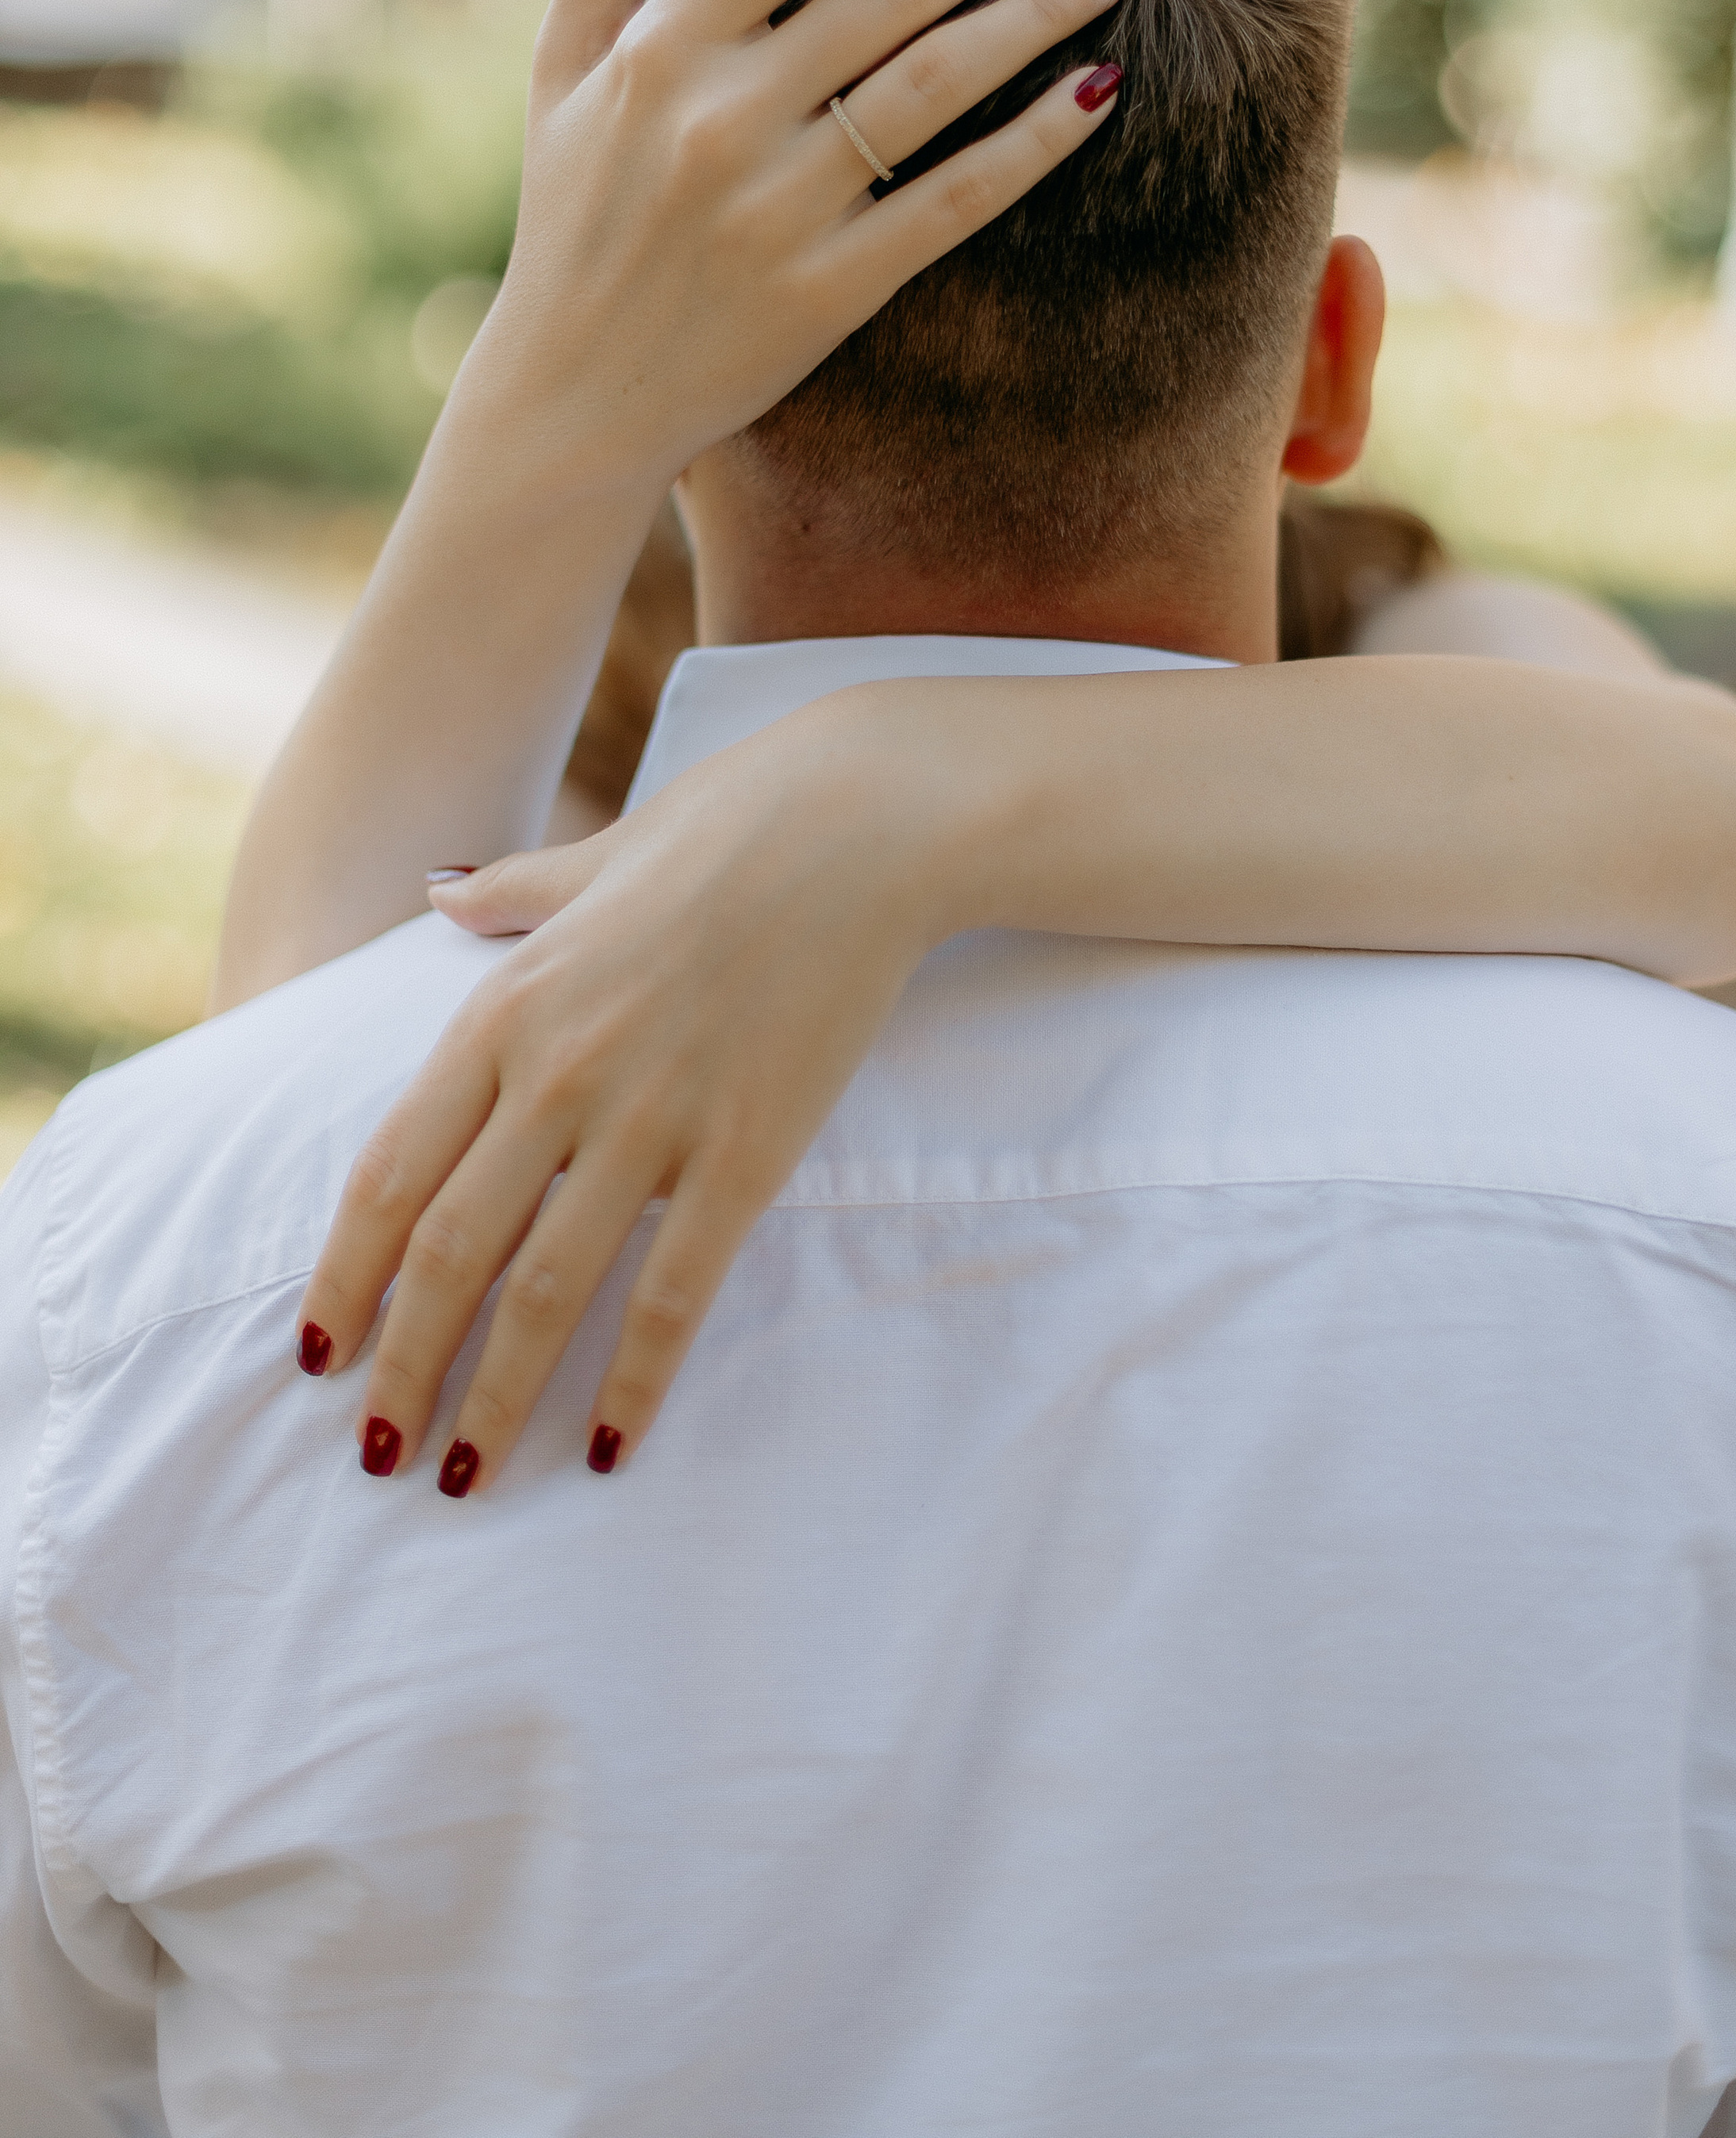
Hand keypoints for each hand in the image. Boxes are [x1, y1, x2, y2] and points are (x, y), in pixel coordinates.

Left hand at [294, 686, 978, 1492]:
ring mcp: (652, 1114)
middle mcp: (557, 1070)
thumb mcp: (592, 860)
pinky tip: (613, 1445)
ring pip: (547, 1289)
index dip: (345, 1278)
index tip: (317, 1355)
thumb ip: (510, 892)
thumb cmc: (726, 828)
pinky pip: (673, 1289)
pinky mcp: (746, 1148)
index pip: (389, 1173)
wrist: (858, 818)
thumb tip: (439, 890)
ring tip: (461, 1478)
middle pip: (449, 1251)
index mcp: (503, 1006)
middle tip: (375, 1454)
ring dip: (495, 1398)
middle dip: (403, 1367)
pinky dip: (635, 1376)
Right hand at [461, 0, 1124, 498]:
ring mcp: (779, 208)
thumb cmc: (572, 215)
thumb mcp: (560, 65)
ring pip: (936, 83)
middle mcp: (720, 117)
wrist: (570, 399)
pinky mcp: (830, 292)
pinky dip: (1033, 143)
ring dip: (1034, 15)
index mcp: (661, 48)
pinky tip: (1099, 90)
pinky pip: (955, 199)